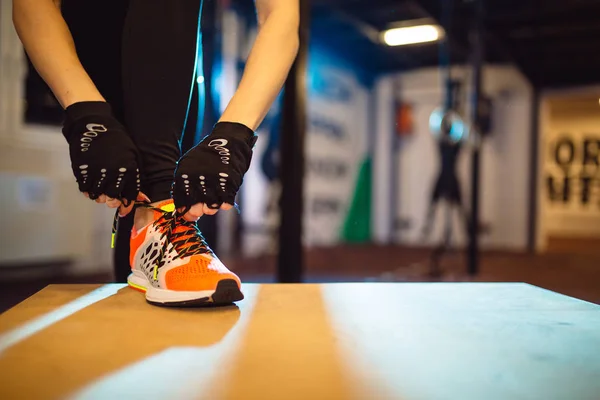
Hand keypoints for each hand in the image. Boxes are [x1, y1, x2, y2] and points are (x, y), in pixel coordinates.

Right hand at [63, 101, 143, 215]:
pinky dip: (87, 190)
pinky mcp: (81, 170)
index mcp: (128, 169)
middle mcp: (113, 172)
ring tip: (100, 187)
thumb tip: (140, 197)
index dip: (127, 204)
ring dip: (99, 195)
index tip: (125, 209)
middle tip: (110, 197)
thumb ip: (135, 177)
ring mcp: (96, 172)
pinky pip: (84, 189)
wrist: (94, 124)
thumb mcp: (133, 155)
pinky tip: (90, 184)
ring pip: (97, 196)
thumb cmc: (117, 140)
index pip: (130, 194)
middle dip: (112, 200)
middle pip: (112, 198)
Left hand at [172, 122, 256, 220]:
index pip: (181, 202)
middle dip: (198, 212)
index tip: (190, 215)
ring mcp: (214, 182)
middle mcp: (198, 180)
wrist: (228, 143)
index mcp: (184, 175)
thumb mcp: (188, 166)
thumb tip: (183, 209)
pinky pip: (225, 205)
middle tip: (202, 208)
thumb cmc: (207, 157)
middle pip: (196, 209)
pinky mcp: (229, 184)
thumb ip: (184, 185)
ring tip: (213, 198)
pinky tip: (223, 194)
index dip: (185, 212)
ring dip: (212, 207)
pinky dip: (225, 203)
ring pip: (211, 209)